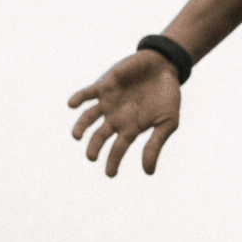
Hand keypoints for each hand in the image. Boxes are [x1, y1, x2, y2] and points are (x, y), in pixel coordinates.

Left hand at [68, 50, 181, 176]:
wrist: (165, 67)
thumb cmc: (168, 96)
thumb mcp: (167, 123)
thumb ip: (155, 144)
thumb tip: (148, 171)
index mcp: (131, 128)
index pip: (117, 148)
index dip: (112, 161)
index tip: (110, 174)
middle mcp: (116, 117)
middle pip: (99, 136)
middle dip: (94, 147)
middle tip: (91, 157)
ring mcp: (109, 101)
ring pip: (89, 117)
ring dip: (81, 126)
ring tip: (76, 136)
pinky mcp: (106, 84)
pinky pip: (87, 93)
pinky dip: (79, 98)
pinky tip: (72, 105)